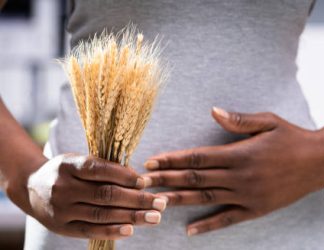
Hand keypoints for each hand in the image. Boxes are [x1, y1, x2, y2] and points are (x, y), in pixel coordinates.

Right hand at [27, 154, 166, 239]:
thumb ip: (103, 168)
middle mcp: (63, 187)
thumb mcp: (78, 161)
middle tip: (160, 203)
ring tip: (154, 217)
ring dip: (132, 216)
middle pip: (105, 194)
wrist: (31, 187)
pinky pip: (90, 230)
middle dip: (137, 199)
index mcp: (68, 165)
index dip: (124, 176)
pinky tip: (131, 229)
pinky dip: (112, 230)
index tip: (145, 181)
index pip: (99, 170)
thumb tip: (136, 179)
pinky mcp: (62, 227)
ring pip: (101, 214)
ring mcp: (61, 209)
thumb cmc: (65, 171)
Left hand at [142, 107, 323, 235]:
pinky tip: (190, 230)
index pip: (197, 157)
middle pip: (195, 179)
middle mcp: (239, 176)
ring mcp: (246, 196)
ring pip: (205, 199)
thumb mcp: (268, 121)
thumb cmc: (291, 137)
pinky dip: (208, 225)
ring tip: (156, 202)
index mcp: (239, 154)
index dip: (172, 159)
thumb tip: (213, 111)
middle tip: (142, 182)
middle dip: (166, 179)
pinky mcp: (255, 209)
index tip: (152, 160)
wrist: (320, 161)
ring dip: (178, 200)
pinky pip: (227, 220)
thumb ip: (239, 120)